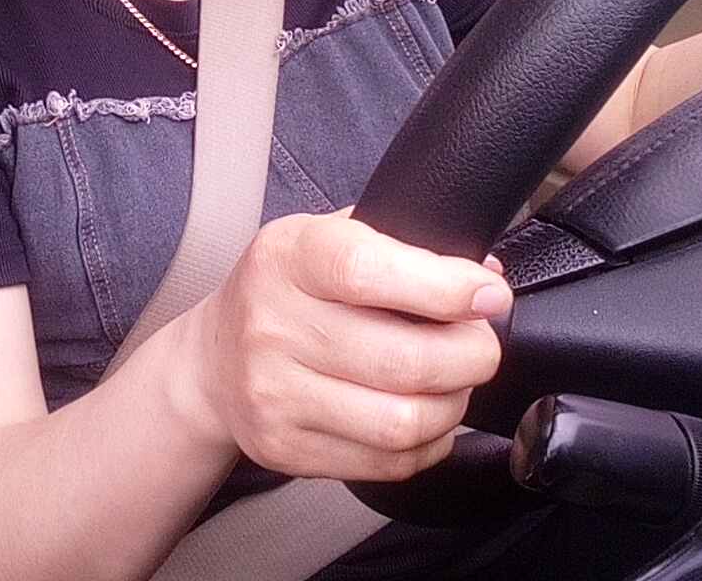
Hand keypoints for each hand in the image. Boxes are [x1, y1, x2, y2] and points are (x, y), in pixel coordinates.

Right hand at [174, 209, 510, 482]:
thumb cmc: (288, 290)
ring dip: (453, 405)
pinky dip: (428, 444)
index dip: (444, 289)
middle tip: (482, 345)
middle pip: (402, 360)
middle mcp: (272, 325)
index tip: (489, 296)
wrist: (211, 361)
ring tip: (454, 383)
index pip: (368, 273)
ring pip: (402, 421)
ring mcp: (273, 394)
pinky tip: (425, 418)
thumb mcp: (325, 238)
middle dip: (471, 355)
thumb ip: (401, 245)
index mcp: (288, 257)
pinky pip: (386, 463)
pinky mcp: (284, 449)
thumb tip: (484, 276)